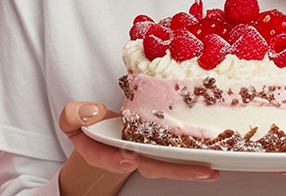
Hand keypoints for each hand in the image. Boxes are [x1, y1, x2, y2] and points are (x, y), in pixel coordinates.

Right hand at [57, 101, 219, 181]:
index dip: (119, 161)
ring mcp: (146, 152)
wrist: (98, 130)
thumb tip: (92, 114)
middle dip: (176, 171)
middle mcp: (129, 156)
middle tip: (202, 171)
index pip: (112, 159)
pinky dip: (192, 153)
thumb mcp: (71, 118)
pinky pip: (175, 150)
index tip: (128, 158)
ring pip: (168, 163)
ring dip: (190, 168)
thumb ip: (74, 116)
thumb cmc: (86, 124)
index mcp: (105, 153)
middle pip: (152, 167)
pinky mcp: (157, 144)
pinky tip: (212, 152)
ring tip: (213, 169)